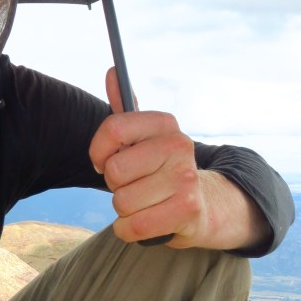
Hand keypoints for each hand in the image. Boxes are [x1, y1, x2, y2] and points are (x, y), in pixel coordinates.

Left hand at [89, 68, 269, 250]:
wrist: (202, 204)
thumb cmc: (159, 168)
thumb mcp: (144, 136)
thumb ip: (123, 107)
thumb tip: (112, 71)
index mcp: (165, 123)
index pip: (113, 129)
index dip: (98, 150)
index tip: (103, 160)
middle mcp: (179, 146)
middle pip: (115, 171)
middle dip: (115, 185)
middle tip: (134, 184)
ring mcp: (186, 178)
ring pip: (122, 202)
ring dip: (125, 209)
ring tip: (145, 201)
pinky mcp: (187, 211)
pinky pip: (133, 227)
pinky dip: (129, 230)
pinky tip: (146, 220)